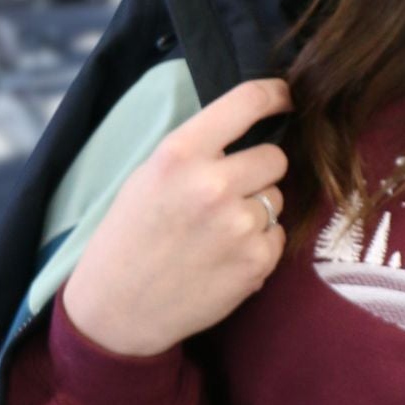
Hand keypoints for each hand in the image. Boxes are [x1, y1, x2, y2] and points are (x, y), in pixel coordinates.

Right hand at [63, 75, 292, 356]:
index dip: (276, 94)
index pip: (246, 102)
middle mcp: (213, 184)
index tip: (287, 96)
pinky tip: (223, 258)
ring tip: (216, 233)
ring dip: (257, 210)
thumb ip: (198, 151)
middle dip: (259, 171)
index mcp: (180, 154)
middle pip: (275, 157)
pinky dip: (258, 245)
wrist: (118, 310)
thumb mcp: (148, 176)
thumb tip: (250, 129)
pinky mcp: (257, 261)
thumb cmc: (130, 237)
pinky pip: (277, 236)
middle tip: (229, 191)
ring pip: (276, 198)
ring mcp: (239, 225)